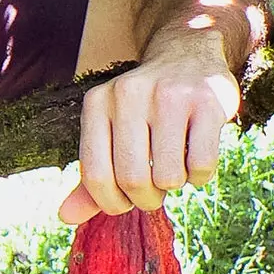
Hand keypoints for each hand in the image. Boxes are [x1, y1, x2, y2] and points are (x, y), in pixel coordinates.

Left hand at [59, 37, 241, 224]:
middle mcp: (128, 94)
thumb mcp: (110, 133)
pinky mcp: (208, 103)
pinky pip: (202, 165)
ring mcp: (170, 96)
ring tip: (174, 165)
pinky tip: (195, 157)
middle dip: (145, 198)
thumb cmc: (143, 108)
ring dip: (174, 185)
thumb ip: (91, 177)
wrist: (187, 56)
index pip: (95, 175)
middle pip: (132, 179)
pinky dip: (200, 176)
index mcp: (96, 103)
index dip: (110, 202)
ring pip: (169, 177)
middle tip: (153, 189)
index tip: (123, 201)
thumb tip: (65, 217)